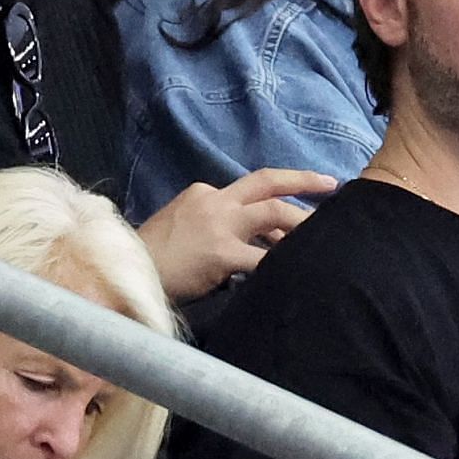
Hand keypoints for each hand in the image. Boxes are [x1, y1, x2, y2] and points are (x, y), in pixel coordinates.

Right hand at [136, 168, 338, 301]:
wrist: (126, 275)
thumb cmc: (156, 260)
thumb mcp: (187, 230)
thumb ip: (224, 230)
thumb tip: (266, 243)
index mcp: (205, 193)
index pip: (252, 190)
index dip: (283, 197)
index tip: (306, 201)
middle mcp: (214, 200)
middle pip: (268, 183)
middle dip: (304, 182)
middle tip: (332, 186)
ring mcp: (218, 224)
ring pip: (274, 212)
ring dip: (304, 223)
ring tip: (329, 236)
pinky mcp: (221, 252)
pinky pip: (264, 257)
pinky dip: (285, 262)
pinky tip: (303, 270)